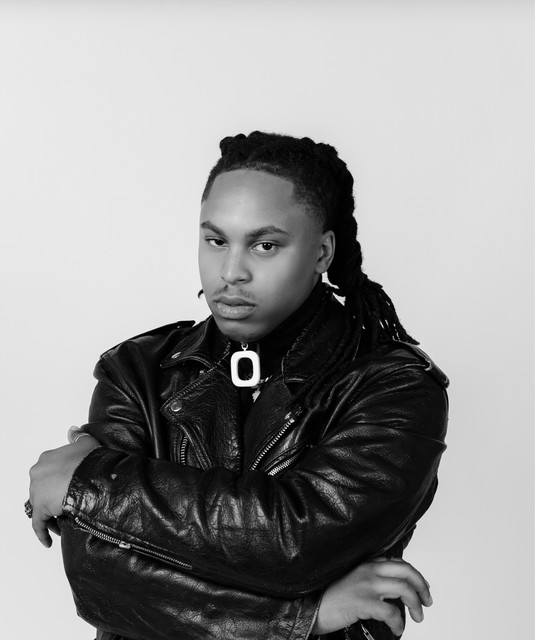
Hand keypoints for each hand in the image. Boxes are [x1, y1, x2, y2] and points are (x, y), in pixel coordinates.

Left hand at [28, 436, 99, 546]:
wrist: (90, 477)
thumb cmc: (89, 461)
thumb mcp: (86, 442)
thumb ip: (78, 436)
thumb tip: (72, 431)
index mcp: (46, 458)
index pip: (49, 473)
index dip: (59, 482)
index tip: (67, 488)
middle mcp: (37, 473)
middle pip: (42, 490)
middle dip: (52, 499)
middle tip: (66, 506)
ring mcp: (37, 491)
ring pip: (41, 507)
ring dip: (51, 515)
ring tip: (63, 522)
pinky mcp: (40, 509)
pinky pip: (39, 525)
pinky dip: (43, 533)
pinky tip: (48, 540)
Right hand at [312, 558, 431, 636]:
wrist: (309, 605)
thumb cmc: (328, 596)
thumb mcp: (350, 579)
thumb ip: (368, 578)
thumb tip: (388, 589)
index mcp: (365, 562)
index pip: (397, 563)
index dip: (414, 575)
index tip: (422, 586)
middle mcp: (368, 569)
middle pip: (406, 571)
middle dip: (422, 586)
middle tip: (428, 601)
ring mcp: (366, 584)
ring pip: (404, 589)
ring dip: (416, 605)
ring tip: (418, 617)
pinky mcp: (363, 602)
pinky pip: (392, 612)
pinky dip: (399, 623)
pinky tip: (397, 629)